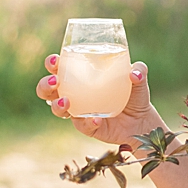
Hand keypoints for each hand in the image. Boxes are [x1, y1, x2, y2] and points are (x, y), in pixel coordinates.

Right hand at [36, 55, 164, 145]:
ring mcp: (79, 112)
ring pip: (57, 109)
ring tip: (66, 101)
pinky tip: (96, 120)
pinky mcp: (87, 127)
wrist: (142, 121)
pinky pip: (82, 125)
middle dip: (45, 85)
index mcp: (81, 77)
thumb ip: (139, 70)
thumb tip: (134, 73)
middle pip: (49, 90)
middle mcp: (75, 94)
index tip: (55, 60)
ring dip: (57, 105)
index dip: (52, 64)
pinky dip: (87, 122)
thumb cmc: (134, 93)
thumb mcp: (138, 78)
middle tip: (55, 81)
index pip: (60, 68)